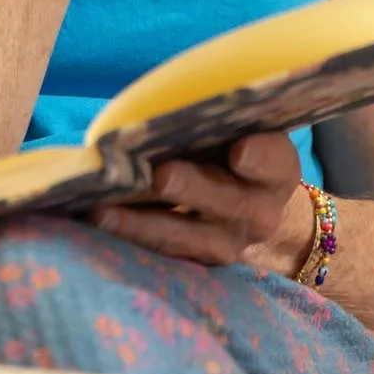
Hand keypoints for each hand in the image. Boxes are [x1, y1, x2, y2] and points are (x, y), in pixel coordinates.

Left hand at [91, 132, 312, 270]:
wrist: (254, 209)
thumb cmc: (236, 150)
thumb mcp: (241, 133)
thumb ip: (218, 123)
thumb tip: (162, 110)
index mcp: (277, 172)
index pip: (275, 162)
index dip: (259, 157)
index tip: (239, 150)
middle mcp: (259, 214)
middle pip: (228, 202)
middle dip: (192, 188)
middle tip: (162, 175)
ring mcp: (227, 244)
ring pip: (186, 237)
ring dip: (142, 224)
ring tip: (103, 211)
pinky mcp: (196, 263)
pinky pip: (162, 254)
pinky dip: (129, 238)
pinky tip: (96, 222)